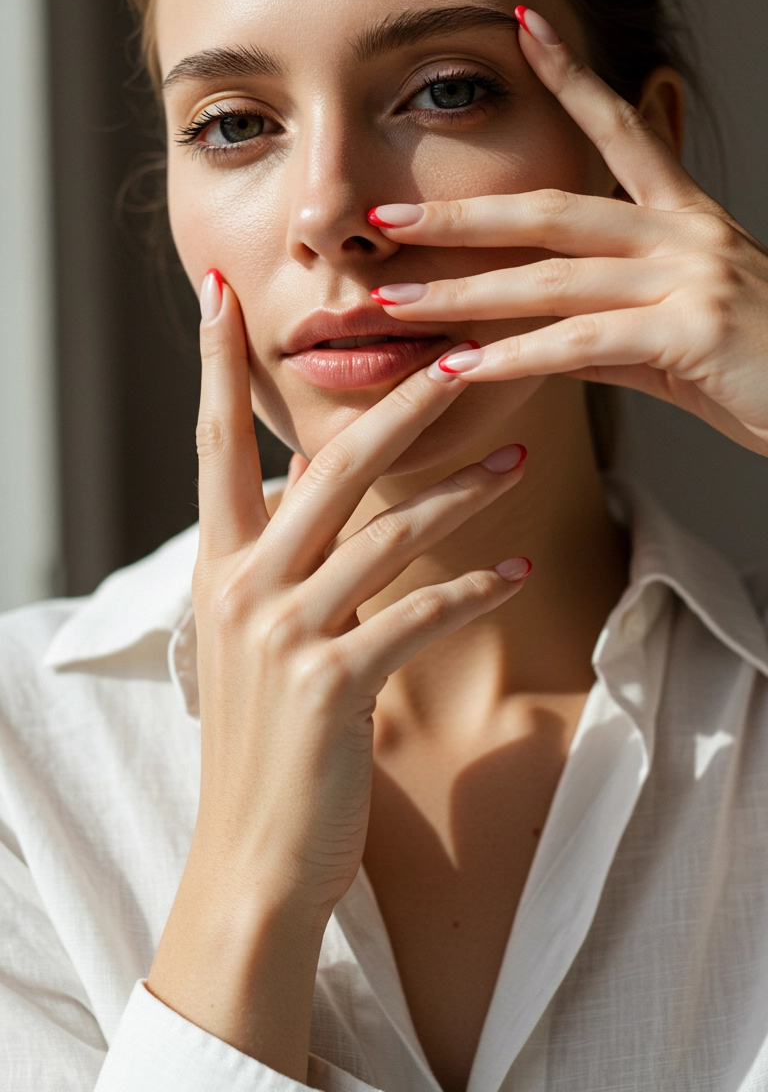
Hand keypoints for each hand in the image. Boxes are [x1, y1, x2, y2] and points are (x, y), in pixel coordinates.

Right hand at [148, 274, 529, 1078]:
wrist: (252, 857)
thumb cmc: (262, 738)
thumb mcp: (248, 633)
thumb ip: (273, 551)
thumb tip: (309, 476)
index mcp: (217, 562)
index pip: (212, 442)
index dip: (214, 364)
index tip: (218, 291)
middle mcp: (241, 583)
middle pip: (328, 466)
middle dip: (396, 404)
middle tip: (458, 357)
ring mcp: (283, 632)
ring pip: (388, 532)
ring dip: (462, 490)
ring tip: (519, 457)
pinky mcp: (331, 683)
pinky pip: (419, 614)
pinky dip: (473, 586)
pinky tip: (514, 566)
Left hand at [368, 8, 767, 458]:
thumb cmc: (762, 370)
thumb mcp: (680, 332)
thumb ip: (611, 322)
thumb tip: (536, 333)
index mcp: (686, 218)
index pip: (622, 128)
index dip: (571, 75)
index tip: (521, 22)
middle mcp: (686, 234)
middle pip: (554, 209)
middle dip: (463, 216)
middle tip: (385, 219)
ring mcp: (691, 277)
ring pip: (555, 278)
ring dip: (465, 293)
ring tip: (395, 304)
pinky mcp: (694, 330)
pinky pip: (583, 344)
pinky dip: (515, 357)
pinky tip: (460, 370)